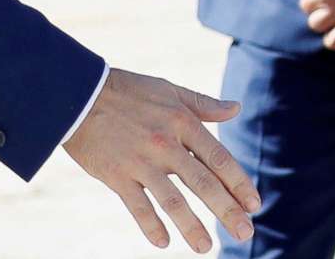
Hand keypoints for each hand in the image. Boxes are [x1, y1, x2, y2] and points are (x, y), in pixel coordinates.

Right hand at [62, 69, 259, 252]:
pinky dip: (150, 225)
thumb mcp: (171, 91)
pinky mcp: (116, 176)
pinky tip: (163, 243)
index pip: (220, 159)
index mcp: (185, 124)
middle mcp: (168, 145)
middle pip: (204, 184)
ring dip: (191, 226)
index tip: (255, 204)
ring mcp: (142, 163)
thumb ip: (204, 105)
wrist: (79, 97)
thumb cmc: (129, 92)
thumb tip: (236, 109)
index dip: (239, 183)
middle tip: (246, 233)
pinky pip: (137, 206)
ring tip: (206, 248)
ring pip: (172, 200)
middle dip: (227, 210)